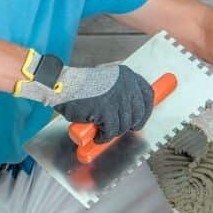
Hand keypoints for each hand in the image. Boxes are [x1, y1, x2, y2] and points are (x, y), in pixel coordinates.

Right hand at [15, 51, 154, 142]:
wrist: (64, 86)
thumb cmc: (81, 85)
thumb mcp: (107, 79)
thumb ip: (121, 88)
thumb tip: (133, 107)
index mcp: (127, 75)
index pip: (148, 95)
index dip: (146, 111)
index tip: (140, 119)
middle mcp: (126, 85)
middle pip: (139, 113)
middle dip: (130, 125)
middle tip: (119, 129)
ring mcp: (117, 97)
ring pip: (124, 124)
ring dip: (113, 131)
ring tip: (102, 130)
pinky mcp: (107, 110)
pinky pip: (111, 131)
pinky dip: (103, 137)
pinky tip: (97, 136)